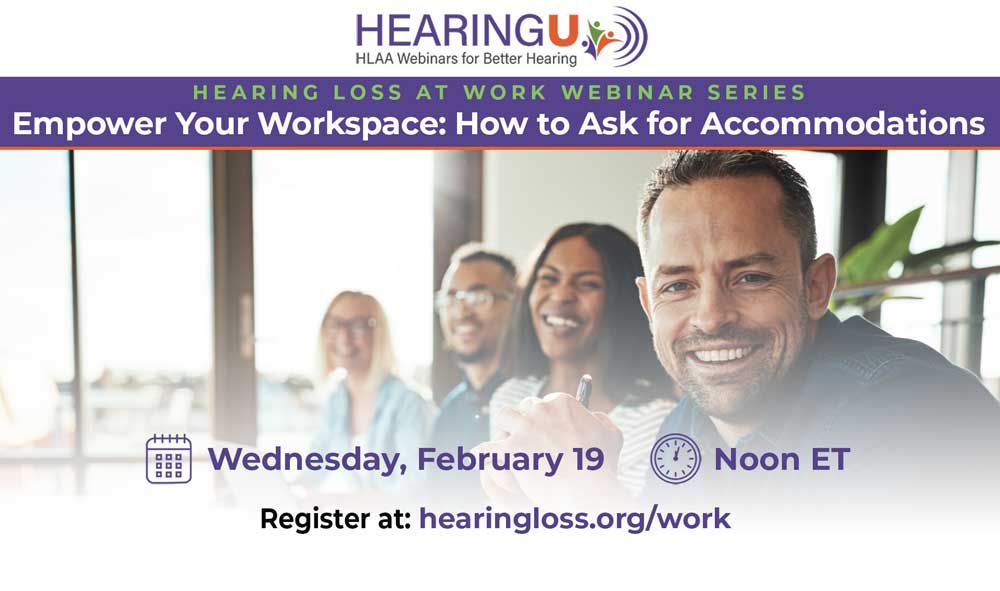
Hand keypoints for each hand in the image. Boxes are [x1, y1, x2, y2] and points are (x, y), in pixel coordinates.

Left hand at [475, 392, 629, 510]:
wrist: (587, 490)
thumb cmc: (601, 467)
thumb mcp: (611, 436)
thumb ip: (601, 420)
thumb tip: (594, 415)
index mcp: (562, 402)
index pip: (544, 402)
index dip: (542, 416)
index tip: (542, 428)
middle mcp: (540, 410)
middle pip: (523, 408)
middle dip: (523, 422)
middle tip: (524, 437)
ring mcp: (523, 429)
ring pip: (503, 418)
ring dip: (504, 430)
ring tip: (504, 443)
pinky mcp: (510, 450)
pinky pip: (487, 448)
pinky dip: (486, 455)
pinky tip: (486, 460)